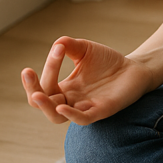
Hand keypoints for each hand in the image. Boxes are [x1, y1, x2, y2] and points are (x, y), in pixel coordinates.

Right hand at [21, 36, 153, 125]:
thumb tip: (58, 43)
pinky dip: (71, 115)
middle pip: (42, 103)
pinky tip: (62, 106)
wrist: (134, 69)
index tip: (58, 49)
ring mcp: (85, 107)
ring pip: (56, 117)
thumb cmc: (108, 62)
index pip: (44, 85)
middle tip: (28, 73)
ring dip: (45, 106)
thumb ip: (70, 46)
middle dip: (33, 89)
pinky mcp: (101, 110)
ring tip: (37, 95)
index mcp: (64, 88)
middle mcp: (71, 100)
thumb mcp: (85, 50)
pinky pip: (82, 119)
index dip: (47, 68)